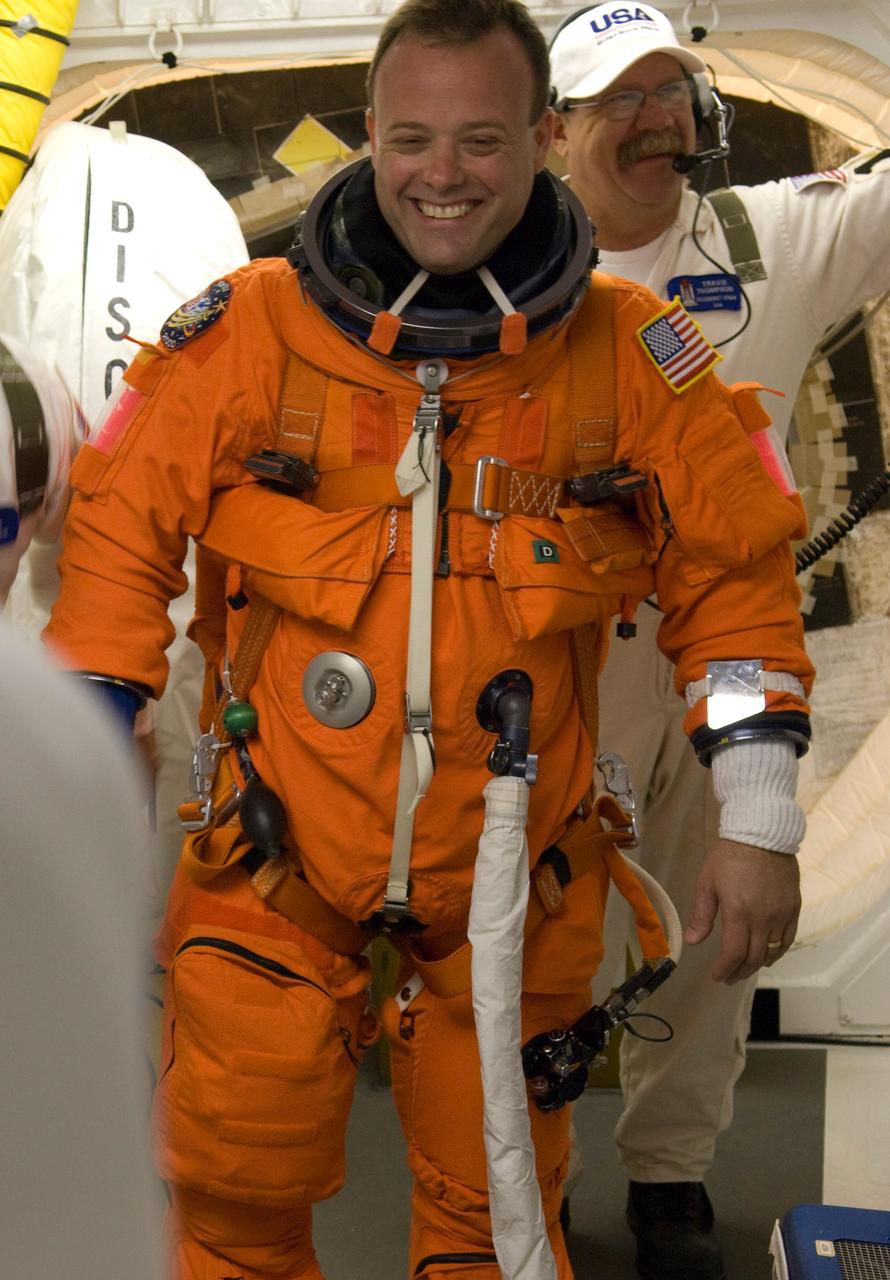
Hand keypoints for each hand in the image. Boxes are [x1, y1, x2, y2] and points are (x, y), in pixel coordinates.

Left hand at [684, 838, 800, 983]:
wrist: (762, 834)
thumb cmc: (729, 856)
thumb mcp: (707, 882)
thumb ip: (701, 915)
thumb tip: (693, 942)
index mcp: (739, 911)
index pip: (734, 953)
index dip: (725, 969)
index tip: (717, 976)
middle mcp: (763, 917)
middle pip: (754, 957)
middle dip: (739, 971)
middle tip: (728, 977)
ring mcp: (782, 914)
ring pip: (772, 951)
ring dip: (757, 965)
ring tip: (744, 968)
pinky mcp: (794, 908)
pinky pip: (788, 939)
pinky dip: (777, 952)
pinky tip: (767, 956)